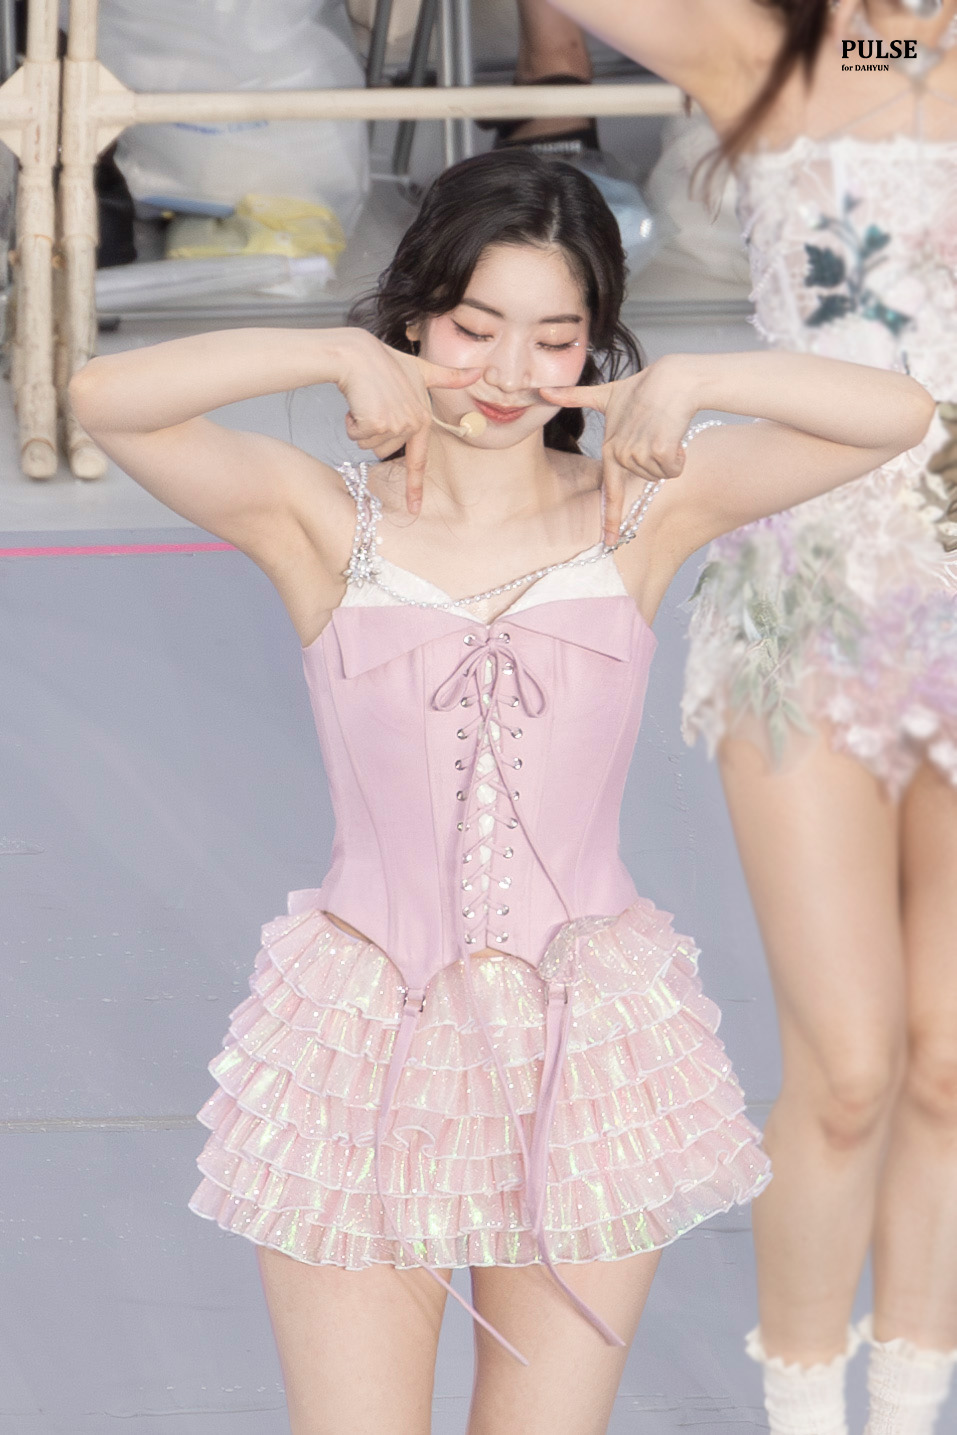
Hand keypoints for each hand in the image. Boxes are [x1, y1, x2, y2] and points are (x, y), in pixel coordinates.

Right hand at [339, 332, 479, 512]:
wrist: (358, 354)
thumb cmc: (386, 362)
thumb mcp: (421, 370)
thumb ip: (448, 377)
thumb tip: (479, 372)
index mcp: (423, 419)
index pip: (418, 460)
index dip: (414, 487)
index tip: (414, 509)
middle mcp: (412, 424)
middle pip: (382, 450)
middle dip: (371, 431)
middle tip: (373, 404)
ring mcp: (395, 425)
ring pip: (368, 445)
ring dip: (360, 426)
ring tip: (366, 401)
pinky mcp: (376, 423)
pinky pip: (357, 436)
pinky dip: (351, 422)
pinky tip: (357, 402)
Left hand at [541, 358, 694, 545]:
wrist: (672, 380)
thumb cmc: (643, 388)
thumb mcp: (607, 395)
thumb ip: (576, 397)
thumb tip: (543, 390)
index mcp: (609, 450)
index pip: (610, 492)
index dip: (611, 519)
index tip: (610, 541)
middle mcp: (622, 456)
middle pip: (648, 478)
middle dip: (658, 460)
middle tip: (656, 432)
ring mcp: (640, 454)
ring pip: (663, 474)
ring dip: (670, 456)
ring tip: (664, 430)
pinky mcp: (660, 451)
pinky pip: (674, 469)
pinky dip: (680, 455)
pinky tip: (674, 434)